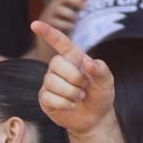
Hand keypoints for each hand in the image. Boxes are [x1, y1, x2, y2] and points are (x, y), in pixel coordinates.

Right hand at [32, 21, 116, 135]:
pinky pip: (49, 97)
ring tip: (80, 97)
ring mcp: (50, 82)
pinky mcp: (44, 97)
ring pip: (52, 82)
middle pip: (56, 63)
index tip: (35, 23)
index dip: (48, 32)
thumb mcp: (107, 81)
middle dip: (74, 77)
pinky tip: (72, 105)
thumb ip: (101, 69)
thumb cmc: (100, 95)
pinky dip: (65, 104)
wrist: (95, 118)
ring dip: (71, 93)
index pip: (59, 41)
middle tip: (84, 87)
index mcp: (73, 57)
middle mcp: (59, 67)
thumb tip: (88, 63)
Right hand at [38, 0, 87, 34]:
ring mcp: (51, 13)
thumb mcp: (71, 2)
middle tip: (86, 7)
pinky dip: (66, 24)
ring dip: (71, 14)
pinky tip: (72, 26)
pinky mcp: (49, 23)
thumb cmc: (64, 14)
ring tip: (77, 18)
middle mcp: (55, 3)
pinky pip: (56, 22)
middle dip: (77, 0)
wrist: (50, 30)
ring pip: (60, 10)